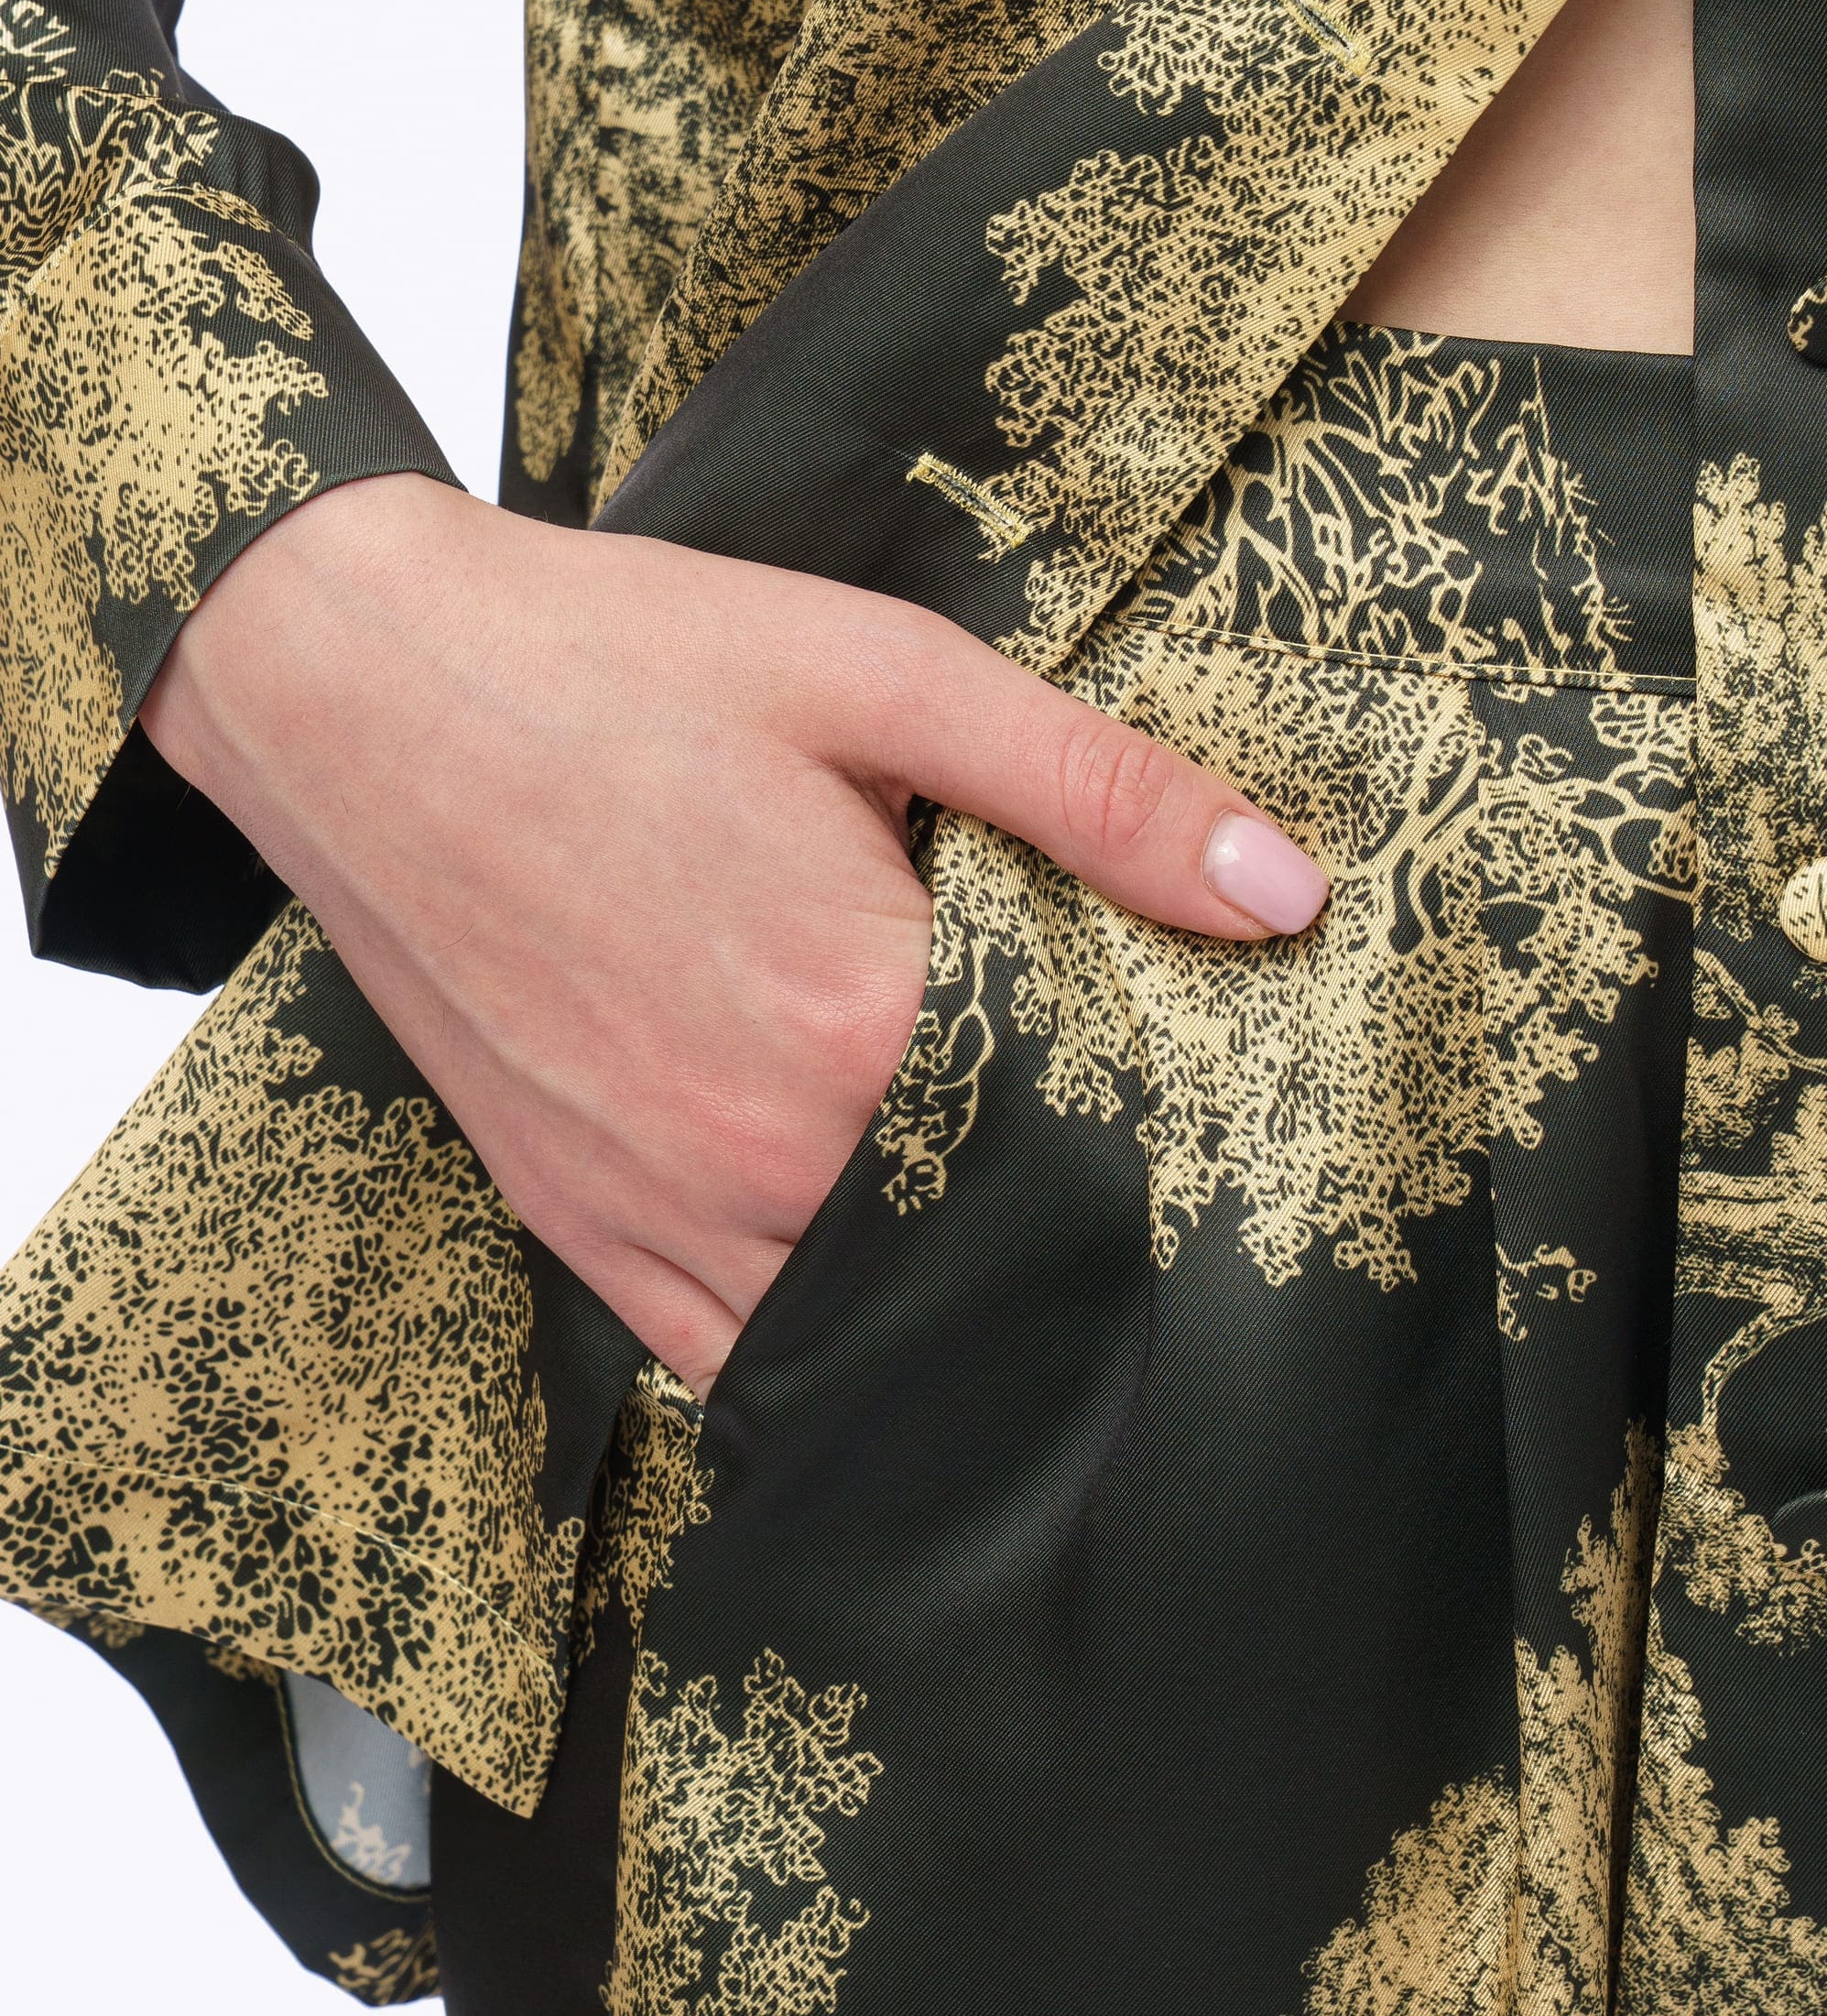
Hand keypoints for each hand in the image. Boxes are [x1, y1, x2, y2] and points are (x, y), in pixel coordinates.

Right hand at [141, 474, 1327, 1392]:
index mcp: (855, 1019)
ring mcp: (654, 1212)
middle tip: (1113, 1141)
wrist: (352, 686)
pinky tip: (871, 1261)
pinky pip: (727, 1352)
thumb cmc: (619, 663)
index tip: (1197, 1084)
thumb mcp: (887, 677)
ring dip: (945, 1280)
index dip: (1156, 1115)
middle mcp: (756, 1155)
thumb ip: (1097, 793)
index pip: (1082, 1137)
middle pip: (984, 1243)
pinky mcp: (576, 1226)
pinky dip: (814, 1329)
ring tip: (1005, 1200)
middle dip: (1063, 1205)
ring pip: (863, 1327)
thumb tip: (1286, 893)